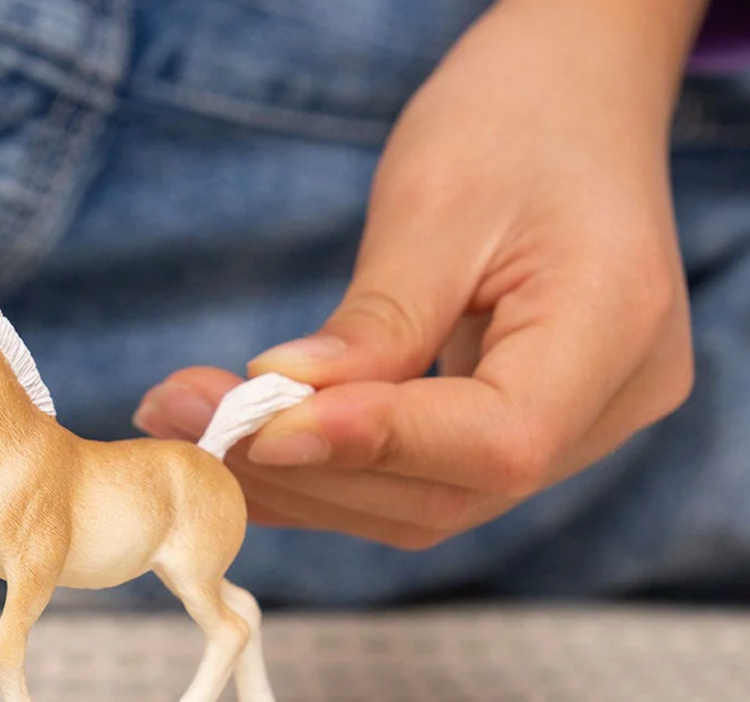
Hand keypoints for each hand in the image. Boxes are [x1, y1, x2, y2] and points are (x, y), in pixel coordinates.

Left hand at [133, 0, 705, 547]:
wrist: (570, 101)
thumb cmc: (514, 120)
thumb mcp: (438, 202)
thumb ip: (377, 323)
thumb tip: (282, 411)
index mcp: (616, 330)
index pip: (502, 439)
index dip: (374, 446)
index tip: (256, 425)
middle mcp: (610, 404)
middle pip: (449, 493)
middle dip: (305, 470)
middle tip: (182, 419)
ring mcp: (573, 428)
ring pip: (425, 502)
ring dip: (298, 481)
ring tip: (187, 428)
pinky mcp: (522, 428)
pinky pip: (420, 480)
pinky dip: (326, 476)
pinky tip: (240, 455)